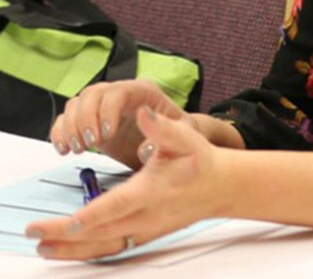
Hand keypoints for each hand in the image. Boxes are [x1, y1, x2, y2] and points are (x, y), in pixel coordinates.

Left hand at [27, 106, 232, 259]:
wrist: (222, 186)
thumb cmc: (201, 161)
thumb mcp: (187, 137)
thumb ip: (163, 127)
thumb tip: (144, 112)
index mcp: (154, 190)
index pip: (118, 206)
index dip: (92, 216)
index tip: (68, 222)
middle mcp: (148, 215)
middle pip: (102, 232)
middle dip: (66, 236)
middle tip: (36, 235)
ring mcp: (146, 229)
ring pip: (104, 246)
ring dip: (72, 250)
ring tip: (44, 248)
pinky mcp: (145, 236)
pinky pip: (112, 249)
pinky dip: (87, 253)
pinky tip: (67, 252)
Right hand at [49, 78, 188, 168]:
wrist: (170, 139)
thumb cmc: (179, 132)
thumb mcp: (185, 134)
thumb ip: (170, 137)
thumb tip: (147, 147)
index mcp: (144, 92)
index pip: (119, 92)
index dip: (108, 111)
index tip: (106, 135)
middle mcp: (120, 93)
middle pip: (92, 94)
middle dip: (86, 119)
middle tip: (90, 145)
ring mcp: (103, 105)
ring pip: (76, 103)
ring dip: (71, 127)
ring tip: (78, 149)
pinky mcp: (91, 120)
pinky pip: (67, 117)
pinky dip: (60, 132)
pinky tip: (64, 149)